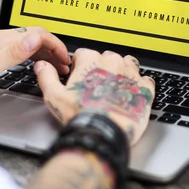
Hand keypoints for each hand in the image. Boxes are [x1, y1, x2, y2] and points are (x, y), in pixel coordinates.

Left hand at [0, 27, 69, 98]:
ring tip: (51, 66)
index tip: (65, 58)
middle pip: (32, 36)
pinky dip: (29, 54)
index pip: (37, 33)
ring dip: (41, 52)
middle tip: (63, 65)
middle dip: (52, 49)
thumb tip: (36, 37)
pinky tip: (29, 64)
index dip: (55, 45)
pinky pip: (15, 47)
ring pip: (24, 42)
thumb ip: (14, 52)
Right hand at [35, 49, 154, 145]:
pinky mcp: (145, 87)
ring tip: (115, 89)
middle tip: (97, 88)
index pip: (84, 54)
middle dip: (102, 69)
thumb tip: (42, 66)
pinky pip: (145, 79)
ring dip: (122, 73)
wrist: (104, 134)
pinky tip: (131, 95)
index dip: (80, 67)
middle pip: (107, 58)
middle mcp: (113, 62)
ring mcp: (131, 73)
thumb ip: (47, 77)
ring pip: (128, 64)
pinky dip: (139, 85)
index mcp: (91, 60)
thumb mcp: (54, 97)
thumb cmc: (81, 116)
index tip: (81, 79)